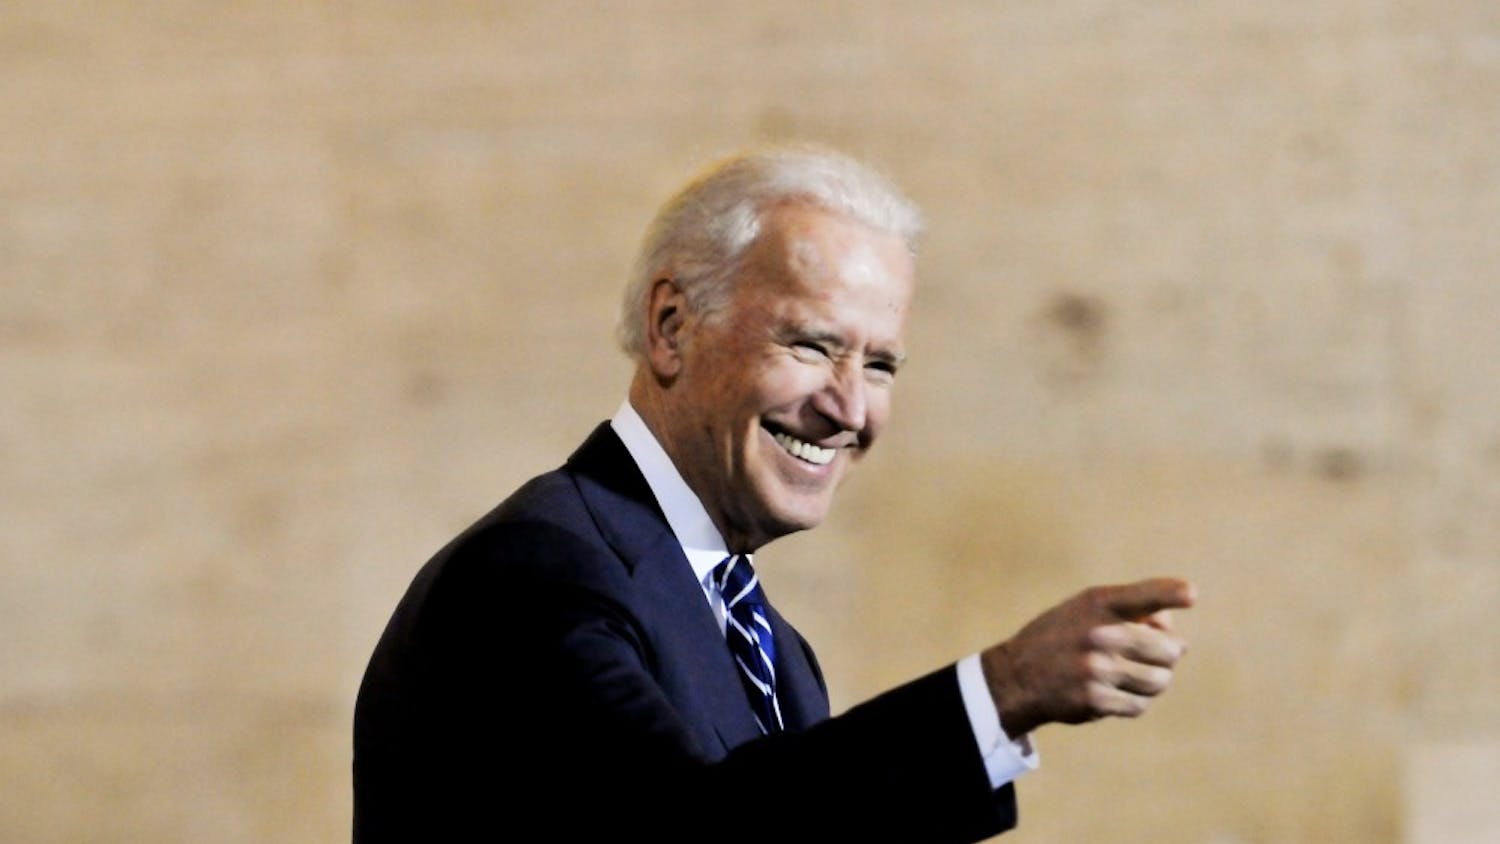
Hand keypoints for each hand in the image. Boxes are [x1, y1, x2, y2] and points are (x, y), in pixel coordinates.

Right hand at [979, 577, 1195, 736]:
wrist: (1017, 675)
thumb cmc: (1062, 636)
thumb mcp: (1086, 608)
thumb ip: (1132, 611)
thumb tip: (1175, 635)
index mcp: (1098, 603)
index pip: (1141, 596)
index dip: (1169, 593)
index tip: (1190, 594)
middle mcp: (1099, 634)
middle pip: (1169, 650)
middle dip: (1167, 655)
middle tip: (1150, 655)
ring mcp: (1097, 669)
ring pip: (1160, 681)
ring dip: (1152, 681)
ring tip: (1130, 675)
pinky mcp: (1095, 700)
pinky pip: (1140, 705)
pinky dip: (1133, 701)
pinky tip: (1113, 692)